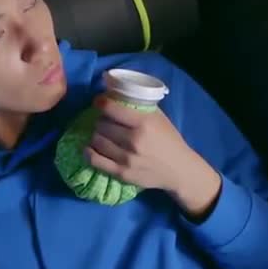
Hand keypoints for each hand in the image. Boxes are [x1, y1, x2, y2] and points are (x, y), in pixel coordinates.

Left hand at [84, 96, 221, 218]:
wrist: (178, 169)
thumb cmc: (168, 139)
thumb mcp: (158, 117)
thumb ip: (138, 106)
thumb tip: (113, 95)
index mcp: (143, 123)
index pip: (111, 109)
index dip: (101, 103)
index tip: (98, 102)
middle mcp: (133, 141)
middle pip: (101, 125)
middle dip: (101, 120)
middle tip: (105, 121)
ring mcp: (126, 159)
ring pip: (96, 141)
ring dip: (97, 135)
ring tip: (102, 134)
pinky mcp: (122, 173)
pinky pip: (95, 160)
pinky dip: (89, 152)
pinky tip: (91, 148)